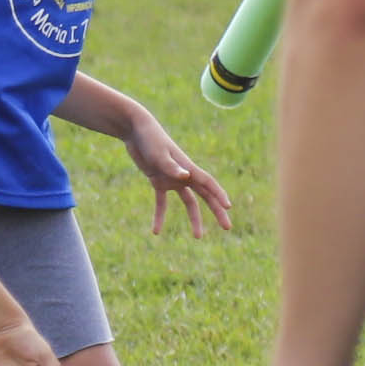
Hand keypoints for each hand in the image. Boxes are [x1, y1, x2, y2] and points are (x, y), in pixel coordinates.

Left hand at [116, 115, 233, 234]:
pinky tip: (155, 231)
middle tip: (227, 227)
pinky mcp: (158, 180)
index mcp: (188, 168)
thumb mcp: (159, 154)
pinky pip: (162, 202)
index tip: (228, 207)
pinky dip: (160, 215)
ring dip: (194, 218)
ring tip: (198, 236)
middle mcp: (184, 174)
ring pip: (189, 202)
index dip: (219, 195)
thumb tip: (185, 176)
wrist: (135, 129)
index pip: (209, 184)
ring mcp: (172, 178)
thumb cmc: (150, 140)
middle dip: (217, 210)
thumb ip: (171, 167)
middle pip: (205, 195)